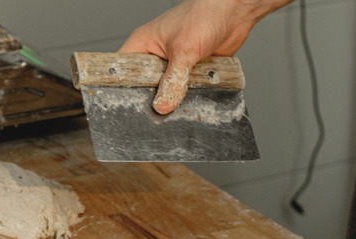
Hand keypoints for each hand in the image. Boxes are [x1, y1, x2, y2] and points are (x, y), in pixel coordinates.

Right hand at [119, 0, 288, 113]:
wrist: (233, 13)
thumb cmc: (203, 15)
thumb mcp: (183, 50)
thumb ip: (172, 80)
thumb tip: (162, 104)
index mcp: (144, 44)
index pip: (123, 69)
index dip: (122, 86)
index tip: (126, 104)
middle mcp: (156, 56)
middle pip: (145, 85)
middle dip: (152, 97)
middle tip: (156, 108)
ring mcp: (174, 65)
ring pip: (166, 90)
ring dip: (174, 97)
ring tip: (176, 104)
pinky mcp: (190, 72)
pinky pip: (185, 90)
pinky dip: (189, 96)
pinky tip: (192, 100)